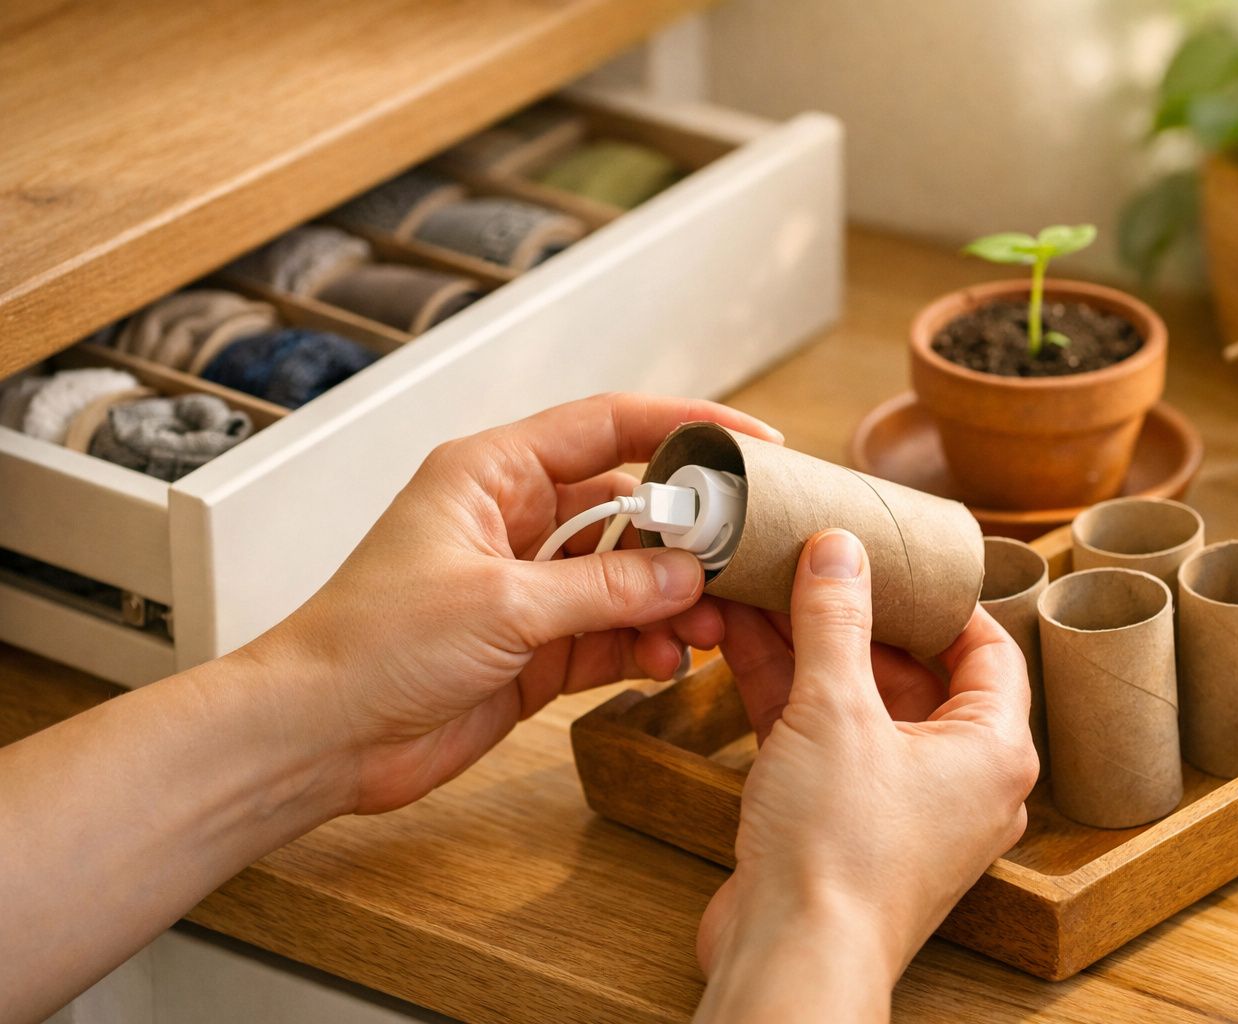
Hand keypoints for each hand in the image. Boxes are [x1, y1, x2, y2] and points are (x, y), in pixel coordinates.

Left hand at [248, 392, 780, 813]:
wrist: (319, 737)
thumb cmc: (370, 645)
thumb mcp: (500, 604)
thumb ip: (604, 589)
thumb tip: (688, 574)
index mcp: (494, 474)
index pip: (607, 426)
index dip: (684, 428)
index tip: (752, 444)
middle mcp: (517, 521)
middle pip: (631, 507)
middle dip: (688, 536)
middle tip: (739, 562)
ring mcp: (530, 586)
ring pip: (630, 577)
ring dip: (674, 601)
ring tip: (709, 626)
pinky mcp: (537, 648)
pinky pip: (614, 633)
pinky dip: (648, 645)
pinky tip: (670, 661)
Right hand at [694, 530, 1038, 1021]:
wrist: (791, 958)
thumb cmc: (840, 852)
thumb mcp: (836, 710)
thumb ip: (835, 621)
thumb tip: (839, 550)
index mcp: (992, 748)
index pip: (986, 648)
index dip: (941, 597)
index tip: (895, 557)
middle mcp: (956, 777)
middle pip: (911, 670)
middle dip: (852, 615)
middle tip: (813, 560)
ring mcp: (897, 803)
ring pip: (855, 702)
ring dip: (807, 647)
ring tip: (761, 584)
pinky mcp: (843, 823)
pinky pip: (821, 738)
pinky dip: (785, 692)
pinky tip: (740, 639)